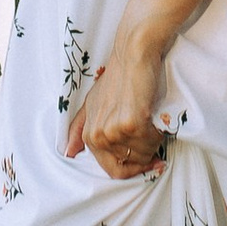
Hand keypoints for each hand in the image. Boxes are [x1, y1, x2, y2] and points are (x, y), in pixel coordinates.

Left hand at [67, 28, 175, 179]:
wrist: (132, 54)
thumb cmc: (118, 77)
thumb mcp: (92, 103)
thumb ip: (80, 129)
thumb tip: (68, 152)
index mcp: (90, 134)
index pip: (113, 170)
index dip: (134, 169)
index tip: (149, 160)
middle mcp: (98, 136)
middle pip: (130, 166)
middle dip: (146, 156)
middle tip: (152, 137)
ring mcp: (113, 131)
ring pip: (142, 155)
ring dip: (153, 143)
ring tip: (151, 121)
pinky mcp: (131, 123)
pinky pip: (151, 143)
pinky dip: (158, 134)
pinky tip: (154, 118)